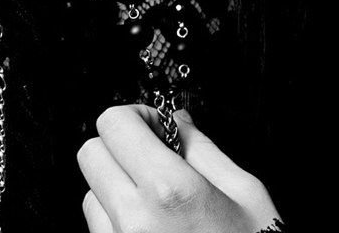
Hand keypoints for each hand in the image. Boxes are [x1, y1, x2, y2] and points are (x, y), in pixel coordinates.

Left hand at [77, 104, 280, 232]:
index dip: (136, 117)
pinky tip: (151, 229)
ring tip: (157, 203)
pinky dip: (116, 221)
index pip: (114, 123)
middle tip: (153, 157)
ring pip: (90, 193)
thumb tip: (176, 121)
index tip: (155, 126)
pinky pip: (98, 230)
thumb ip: (204, 150)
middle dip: (120, 148)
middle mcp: (134, 220)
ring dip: (115, 187)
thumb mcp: (248, 196)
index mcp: (170, 192)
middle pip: (91, 153)